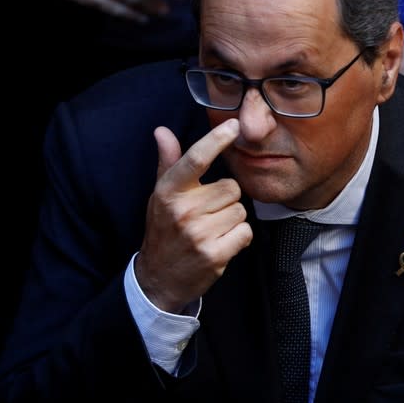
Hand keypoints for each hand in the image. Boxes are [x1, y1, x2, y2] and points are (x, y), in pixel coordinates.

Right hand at [135, 119, 252, 312]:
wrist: (158, 278)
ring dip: (232, 219)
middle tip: (207, 213)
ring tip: (211, 230)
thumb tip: (162, 130)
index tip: (233, 125)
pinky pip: (245, 232)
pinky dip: (238, 238)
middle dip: (226, 199)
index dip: (216, 140)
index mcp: (169, 192)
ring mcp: (198, 234)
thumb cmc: (164, 229)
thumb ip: (168, 162)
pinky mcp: (214, 255)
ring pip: (240, 210)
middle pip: (232, 188)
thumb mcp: (160, 195)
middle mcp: (183, 210)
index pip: (195, 159)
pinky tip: (220, 243)